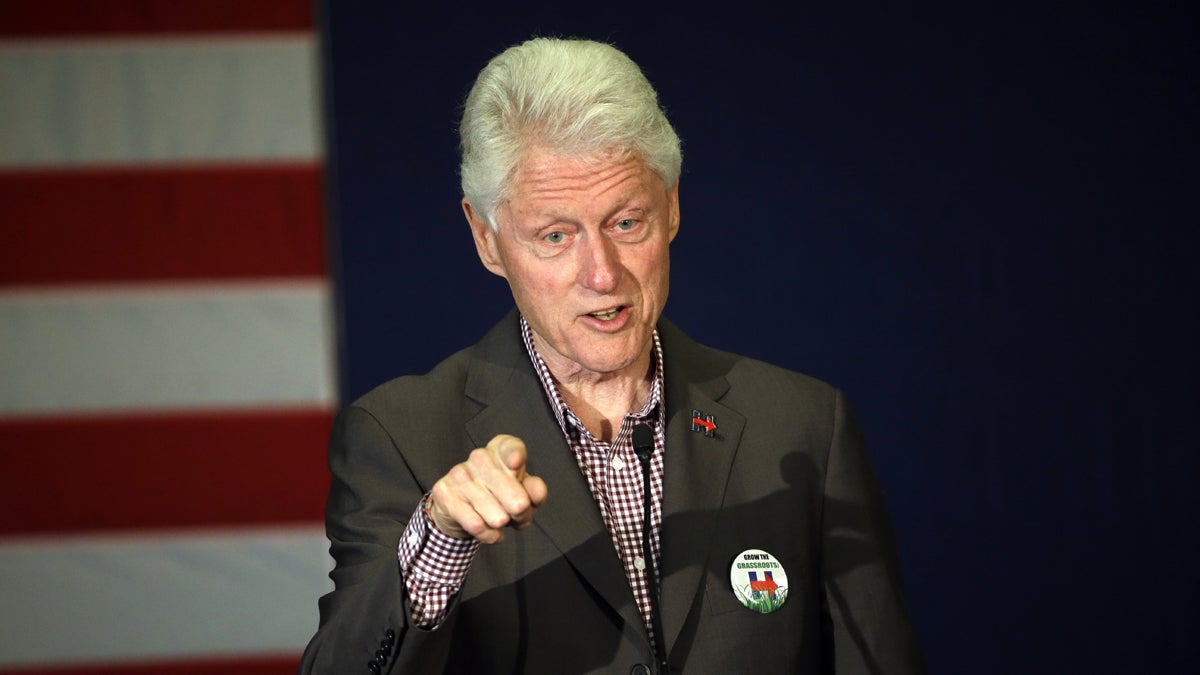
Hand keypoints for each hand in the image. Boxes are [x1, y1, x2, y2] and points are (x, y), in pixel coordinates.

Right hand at [428, 434, 547, 542]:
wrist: (461, 511)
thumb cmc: (499, 497)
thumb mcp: (523, 494)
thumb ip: (535, 492)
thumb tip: (537, 492)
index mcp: (501, 450)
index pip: (509, 446)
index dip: (514, 454)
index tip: (517, 463)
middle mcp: (480, 457)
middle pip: (509, 488)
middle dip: (520, 510)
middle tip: (518, 514)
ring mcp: (460, 473)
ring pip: (495, 513)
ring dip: (502, 524)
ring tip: (500, 522)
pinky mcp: (445, 493)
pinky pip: (475, 524)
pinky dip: (488, 534)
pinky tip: (490, 532)